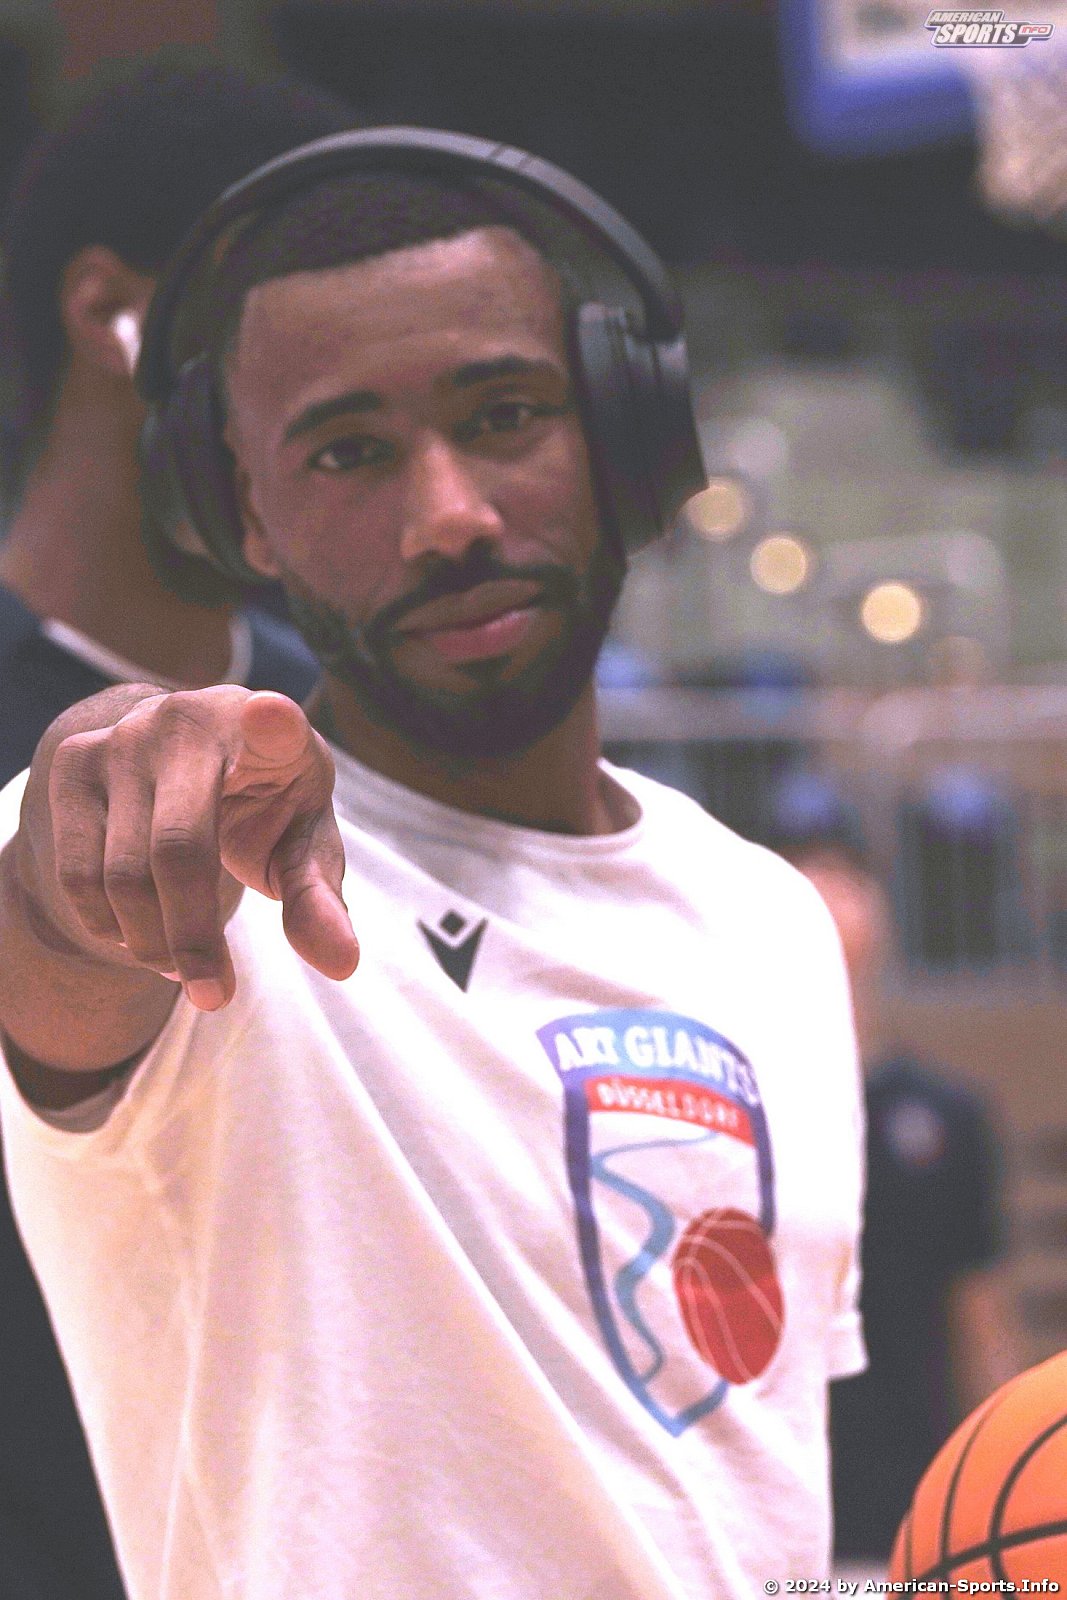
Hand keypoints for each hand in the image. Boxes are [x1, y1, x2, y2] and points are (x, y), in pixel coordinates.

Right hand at [46, 687, 357, 1009]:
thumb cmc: (263, 797)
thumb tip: (342, 965)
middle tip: (213, 996)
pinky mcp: (74, 763)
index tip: (273, 715)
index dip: (273, 721)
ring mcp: (123, 739)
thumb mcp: (301, 837)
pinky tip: (140, 938)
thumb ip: (317, 894)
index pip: (274, 722)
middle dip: (194, 937)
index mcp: (267, 731)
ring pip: (121, 872)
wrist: (181, 748)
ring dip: (150, 942)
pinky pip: (77, 872)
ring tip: (183, 967)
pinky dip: (108, 925)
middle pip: (179, 850)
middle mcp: (188, 721)